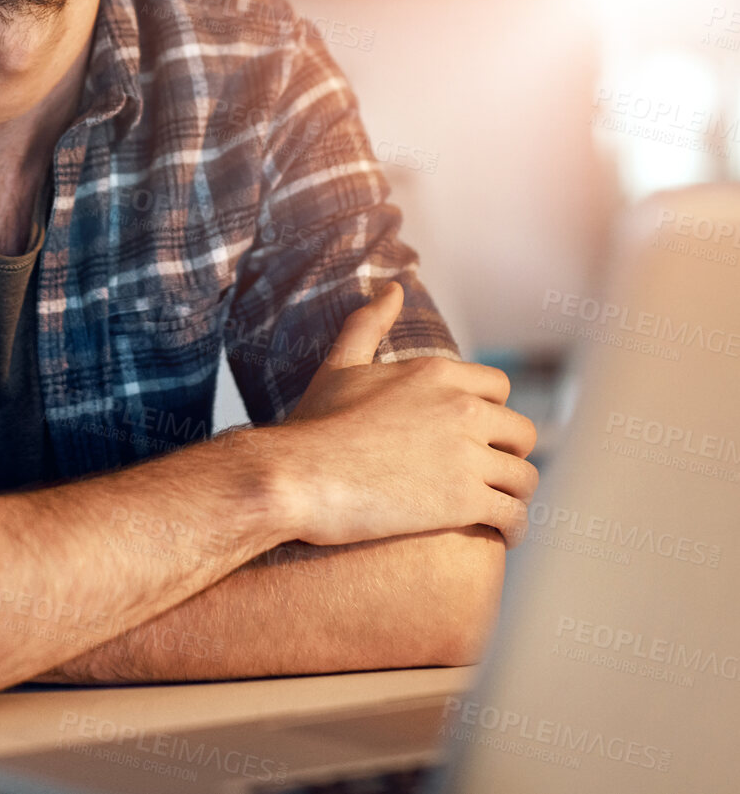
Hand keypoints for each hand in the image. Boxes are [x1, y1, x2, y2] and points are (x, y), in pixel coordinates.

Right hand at [274, 281, 537, 547]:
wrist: (299, 475)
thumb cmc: (316, 424)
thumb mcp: (341, 366)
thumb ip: (368, 324)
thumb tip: (392, 288)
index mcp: (437, 373)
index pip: (498, 388)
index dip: (491, 414)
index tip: (476, 436)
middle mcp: (461, 407)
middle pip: (522, 432)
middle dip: (509, 455)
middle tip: (488, 478)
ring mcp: (466, 455)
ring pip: (524, 477)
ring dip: (515, 496)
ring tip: (498, 512)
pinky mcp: (465, 501)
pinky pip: (514, 517)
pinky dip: (512, 529)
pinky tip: (498, 536)